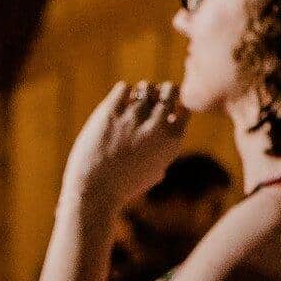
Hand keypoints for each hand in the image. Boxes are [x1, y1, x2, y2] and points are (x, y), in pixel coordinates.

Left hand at [61, 80, 186, 213]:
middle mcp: (157, 126)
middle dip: (160, 92)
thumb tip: (172, 121)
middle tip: (148, 101)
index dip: (174, 104)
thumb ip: (166, 148)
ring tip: (130, 103)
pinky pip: (123, 88)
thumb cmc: (124, 185)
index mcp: (173, 140)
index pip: (185, 105)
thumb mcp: (154, 171)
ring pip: (145, 88)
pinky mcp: (110, 113)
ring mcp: (134, 118)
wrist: (94, 192)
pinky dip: (121, 93)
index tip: (162, 110)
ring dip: (139, 92)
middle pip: (169, 90)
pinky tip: (117, 103)